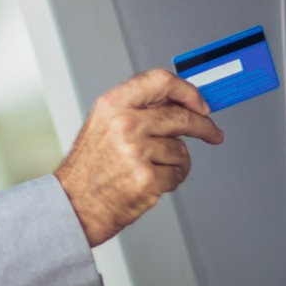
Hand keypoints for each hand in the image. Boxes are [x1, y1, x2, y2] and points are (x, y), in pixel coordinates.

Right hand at [55, 69, 224, 245]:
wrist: (72, 205)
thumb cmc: (89, 168)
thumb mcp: (104, 124)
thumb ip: (138, 109)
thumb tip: (180, 102)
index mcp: (112, 105)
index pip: (160, 81)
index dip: (187, 90)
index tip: (200, 103)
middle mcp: (124, 124)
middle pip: (181, 116)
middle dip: (204, 126)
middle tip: (213, 133)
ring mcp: (136, 152)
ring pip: (181, 150)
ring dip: (176, 162)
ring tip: (154, 169)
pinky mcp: (147, 179)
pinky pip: (177, 174)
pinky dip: (171, 180)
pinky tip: (150, 183)